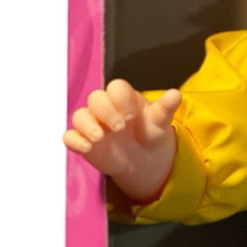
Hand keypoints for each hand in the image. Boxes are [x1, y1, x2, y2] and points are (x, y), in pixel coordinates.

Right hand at [63, 79, 180, 202]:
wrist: (144, 159)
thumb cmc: (150, 133)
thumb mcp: (160, 122)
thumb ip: (165, 108)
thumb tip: (176, 94)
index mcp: (124, 98)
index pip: (116, 87)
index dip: (120, 98)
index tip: (131, 114)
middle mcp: (105, 108)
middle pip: (95, 98)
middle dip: (105, 111)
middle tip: (120, 127)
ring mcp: (93, 124)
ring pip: (80, 116)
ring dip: (87, 125)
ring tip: (100, 137)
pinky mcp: (84, 142)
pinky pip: (70, 137)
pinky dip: (74, 140)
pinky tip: (87, 147)